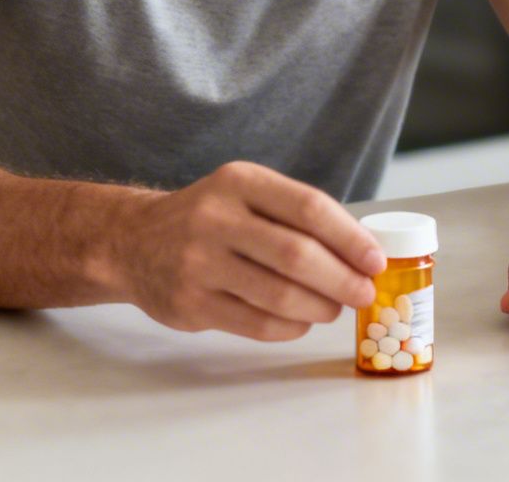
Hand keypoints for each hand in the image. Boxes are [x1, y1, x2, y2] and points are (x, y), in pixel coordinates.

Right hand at [115, 160, 383, 338]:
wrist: (132, 241)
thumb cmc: (208, 218)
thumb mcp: (245, 194)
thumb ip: (295, 216)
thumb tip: (362, 254)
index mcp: (239, 182)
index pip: (309, 208)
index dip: (351, 238)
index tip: (376, 261)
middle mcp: (215, 218)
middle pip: (297, 255)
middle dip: (342, 279)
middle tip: (364, 293)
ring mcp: (198, 263)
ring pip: (278, 294)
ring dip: (319, 307)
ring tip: (334, 308)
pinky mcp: (190, 303)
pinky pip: (256, 324)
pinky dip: (290, 327)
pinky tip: (301, 321)